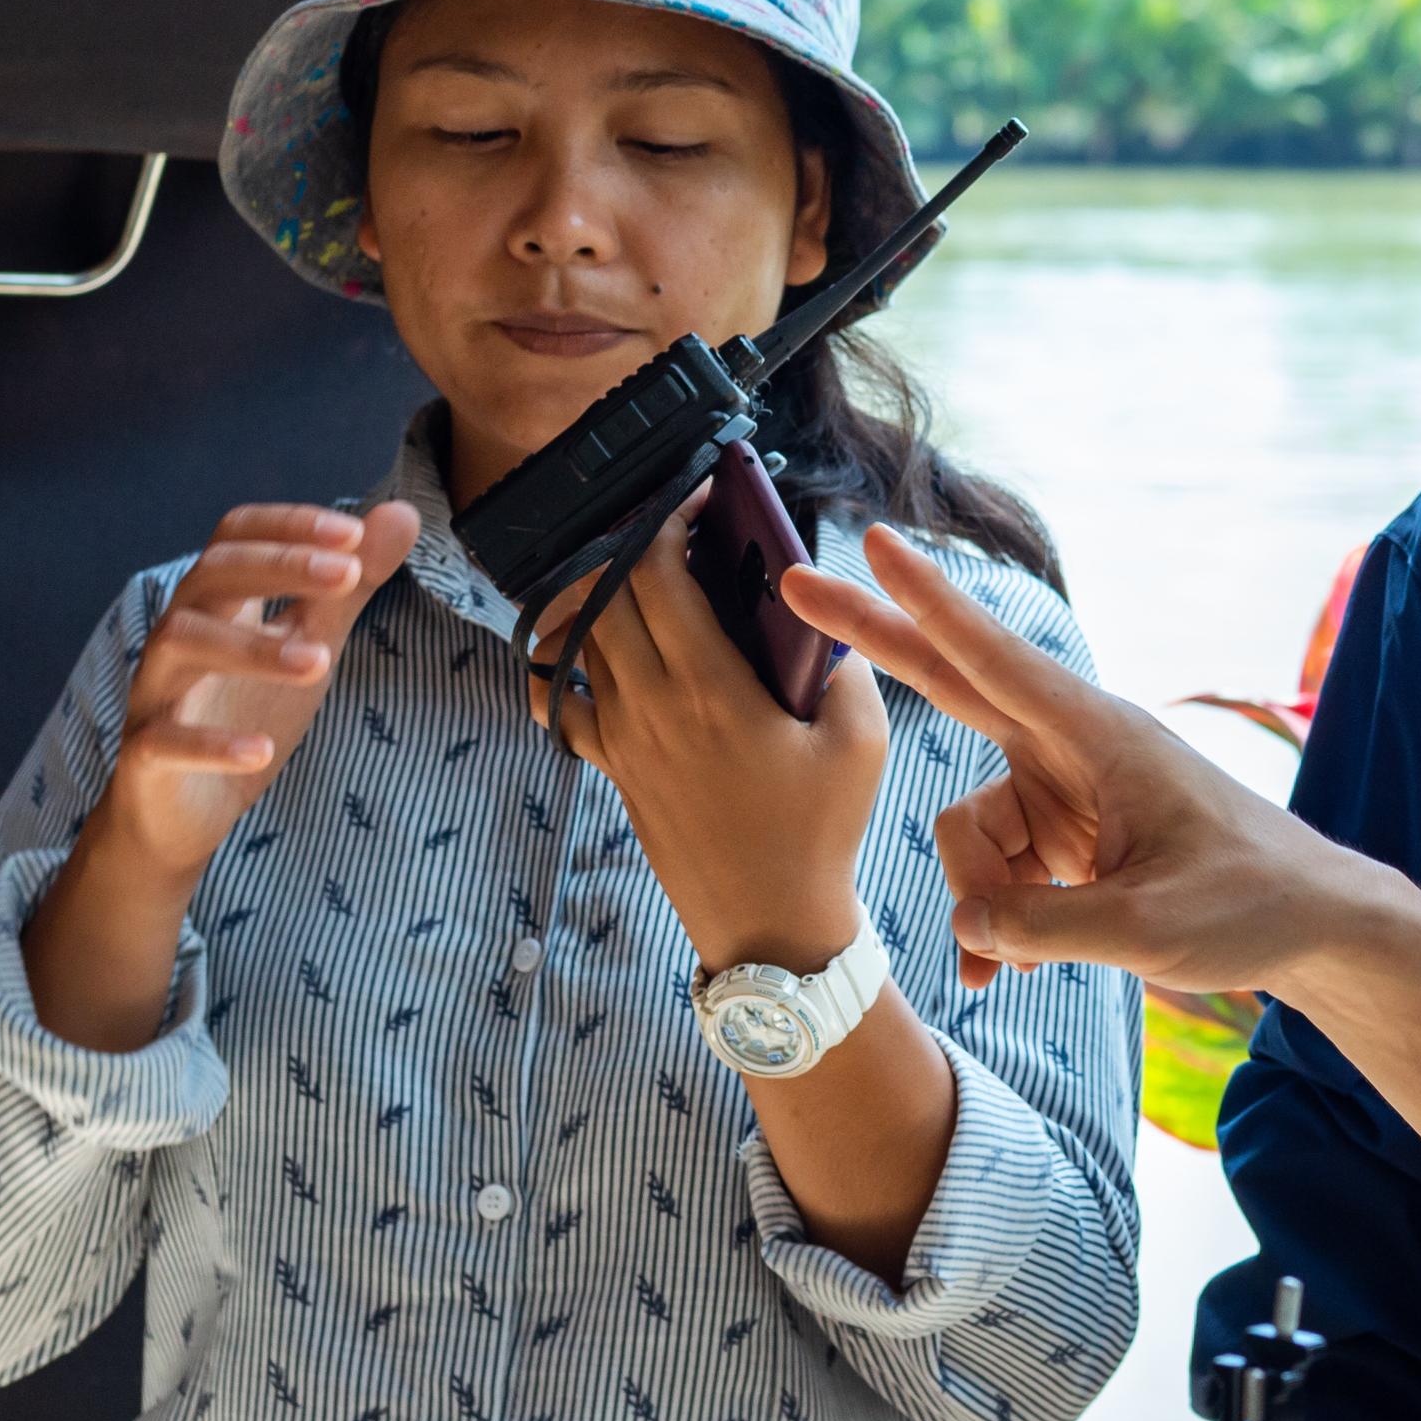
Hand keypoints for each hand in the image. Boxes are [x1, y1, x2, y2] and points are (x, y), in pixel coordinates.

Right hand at [24, 501, 419, 1051]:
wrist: (186, 807)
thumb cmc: (247, 709)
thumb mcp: (310, 641)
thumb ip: (348, 586)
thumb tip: (400, 513)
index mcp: (218, 602)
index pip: (235, 535)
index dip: (288, 525)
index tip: (353, 532)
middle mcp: (179, 634)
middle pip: (209, 575)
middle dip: (278, 567)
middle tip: (346, 572)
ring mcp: (157, 692)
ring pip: (181, 644)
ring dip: (252, 648)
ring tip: (321, 660)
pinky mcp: (147, 755)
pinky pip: (165, 741)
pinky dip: (212, 744)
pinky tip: (262, 749)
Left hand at [530, 500, 883, 975]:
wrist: (768, 923)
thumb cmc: (821, 831)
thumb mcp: (862, 742)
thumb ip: (843, 661)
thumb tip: (818, 608)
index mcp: (711, 688)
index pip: (654, 571)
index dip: (667, 518)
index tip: (698, 497)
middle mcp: (650, 704)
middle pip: (604, 589)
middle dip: (629, 541)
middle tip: (668, 524)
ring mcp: (620, 736)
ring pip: (575, 634)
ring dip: (597, 590)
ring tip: (636, 571)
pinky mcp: (610, 765)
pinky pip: (558, 697)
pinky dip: (559, 659)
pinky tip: (586, 643)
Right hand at [781, 526, 1382, 996]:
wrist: (1313, 929)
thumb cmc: (1252, 906)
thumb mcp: (1149, 931)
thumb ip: (1044, 927)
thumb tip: (966, 926)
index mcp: (1102, 738)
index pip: (996, 661)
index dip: (929, 606)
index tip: (878, 542)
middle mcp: (1074, 753)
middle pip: (956, 690)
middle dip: (879, 644)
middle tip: (797, 586)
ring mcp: (1065, 796)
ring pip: (971, 833)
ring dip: (978, 902)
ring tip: (1010, 965)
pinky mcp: (1066, 840)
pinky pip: (997, 874)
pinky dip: (996, 922)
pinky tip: (1006, 969)